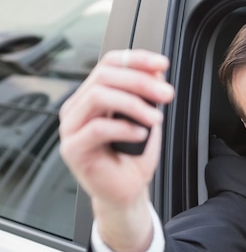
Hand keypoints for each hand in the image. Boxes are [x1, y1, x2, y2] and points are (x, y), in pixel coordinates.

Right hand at [59, 49, 174, 251]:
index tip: (162, 64)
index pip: (110, 64)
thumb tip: (157, 72)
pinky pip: (97, 128)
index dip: (136, 59)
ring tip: (155, 119)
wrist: (126, 192)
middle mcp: (79, 108)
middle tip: (166, 94)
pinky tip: (141, 135)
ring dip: (133, 104)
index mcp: (93, 96)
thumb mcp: (147, 120)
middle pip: (104, 76)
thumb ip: (148, 97)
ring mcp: (72, 127)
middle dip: (140, 82)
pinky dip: (124, 128)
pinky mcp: (73, 149)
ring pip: (98, 96)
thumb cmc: (133, 157)